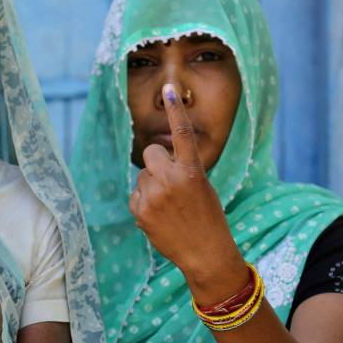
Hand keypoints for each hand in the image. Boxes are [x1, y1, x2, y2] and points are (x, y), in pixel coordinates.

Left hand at [130, 83, 244, 294]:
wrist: (205, 253)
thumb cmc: (208, 217)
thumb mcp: (202, 187)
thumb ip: (181, 170)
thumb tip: (154, 161)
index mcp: (192, 171)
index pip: (182, 134)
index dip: (175, 110)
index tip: (169, 89)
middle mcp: (171, 180)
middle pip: (150, 152)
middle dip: (157, 161)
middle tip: (170, 179)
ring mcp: (153, 196)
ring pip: (142, 175)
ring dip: (152, 185)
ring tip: (170, 205)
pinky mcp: (139, 210)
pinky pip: (135, 194)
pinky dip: (144, 201)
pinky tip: (160, 215)